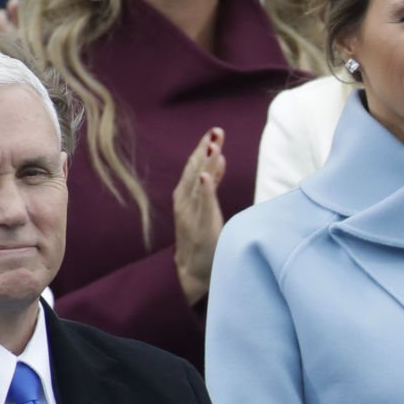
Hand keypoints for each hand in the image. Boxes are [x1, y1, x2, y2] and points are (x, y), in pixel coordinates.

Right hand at [173, 127, 226, 305]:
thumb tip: (219, 158)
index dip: (203, 148)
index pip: (194, 166)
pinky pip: (203, 207)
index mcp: (184, 195)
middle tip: (216, 131)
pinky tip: (207, 176)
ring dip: (206, 165)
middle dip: (205, 150)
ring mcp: (191, 216)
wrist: (191, 272)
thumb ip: (212, 184)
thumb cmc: (199, 237)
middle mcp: (184, 202)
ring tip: (214, 147)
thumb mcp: (204, 206)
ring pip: (198, 185)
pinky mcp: (201, 229)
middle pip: (195, 171)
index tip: (214, 132)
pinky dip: (205, 191)